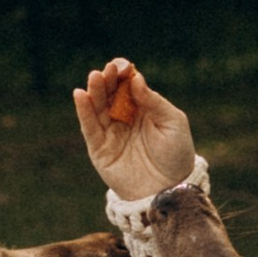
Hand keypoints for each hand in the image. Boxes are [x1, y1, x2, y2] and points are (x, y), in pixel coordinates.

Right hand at [73, 59, 197, 203]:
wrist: (169, 190)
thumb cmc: (176, 155)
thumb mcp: (173, 123)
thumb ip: (154, 101)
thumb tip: (136, 79)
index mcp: (143, 108)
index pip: (128, 85)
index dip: (123, 74)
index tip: (121, 66)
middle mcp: (124, 118)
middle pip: (111, 93)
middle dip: (108, 80)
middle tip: (107, 71)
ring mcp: (110, 133)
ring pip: (98, 107)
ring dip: (95, 91)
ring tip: (95, 77)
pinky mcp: (99, 149)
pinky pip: (89, 127)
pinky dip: (83, 111)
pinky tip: (81, 95)